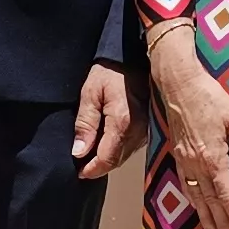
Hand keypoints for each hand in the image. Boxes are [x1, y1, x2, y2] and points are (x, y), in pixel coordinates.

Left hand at [73, 62, 143, 180]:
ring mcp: (147, 129)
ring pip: (125, 155)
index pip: (107, 159)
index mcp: (123, 123)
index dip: (91, 170)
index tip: (78, 173)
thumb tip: (78, 152)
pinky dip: (118, 150)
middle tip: (81, 165)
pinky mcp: (150, 126)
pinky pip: (132, 146)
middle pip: (117, 161)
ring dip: (108, 159)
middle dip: (98, 167)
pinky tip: (106, 144)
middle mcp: (139, 130)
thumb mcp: (90, 93)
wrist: (133, 55)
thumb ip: (85, 124)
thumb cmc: (109, 71)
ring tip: (91, 155)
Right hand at [147, 27, 228, 228]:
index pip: (227, 195)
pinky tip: (197, 206)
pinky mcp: (178, 155)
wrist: (179, 84)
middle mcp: (197, 165)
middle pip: (211, 202)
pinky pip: (186, 185)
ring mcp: (185, 161)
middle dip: (221, 224)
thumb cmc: (210, 98)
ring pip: (196, 197)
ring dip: (205, 218)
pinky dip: (193, 200)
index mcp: (213, 158)